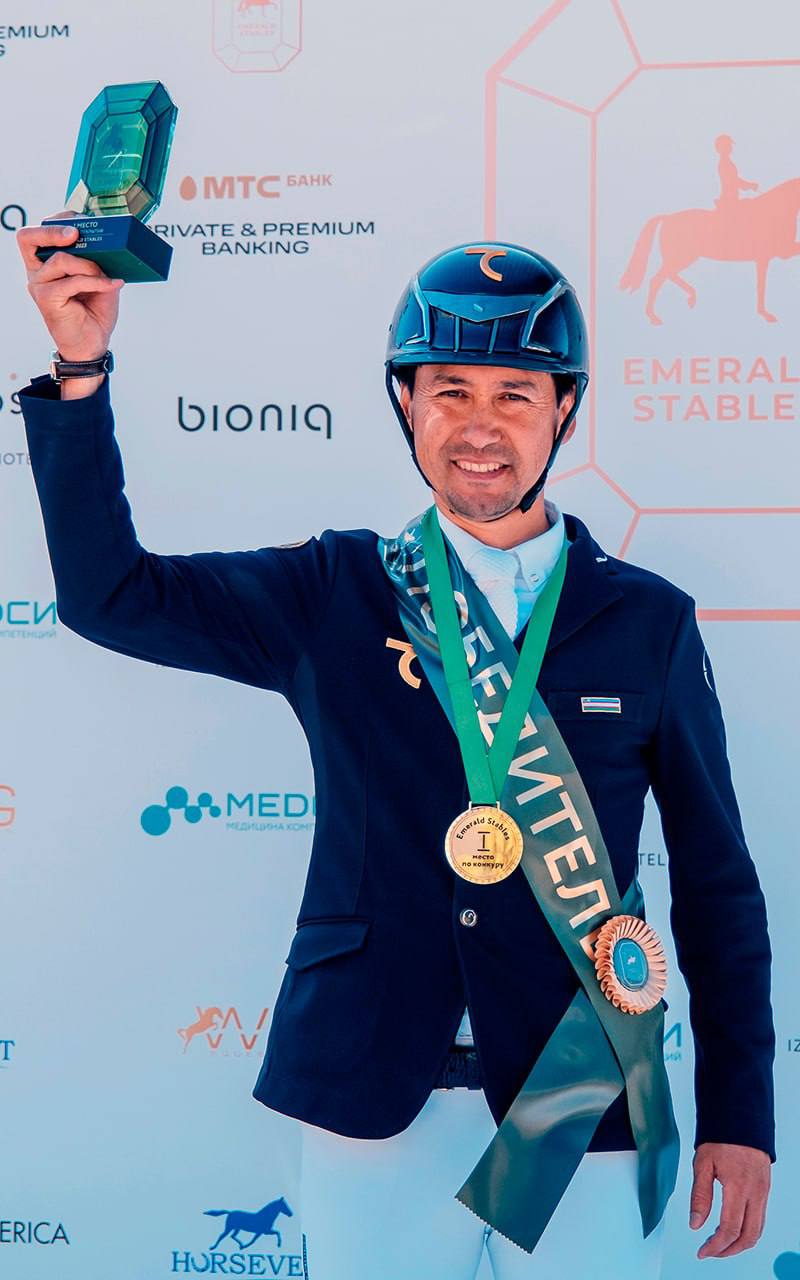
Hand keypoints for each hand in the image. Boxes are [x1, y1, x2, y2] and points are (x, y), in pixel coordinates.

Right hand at [17, 210, 122, 361]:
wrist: (92, 345)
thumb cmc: (93, 313)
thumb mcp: (100, 279)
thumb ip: (99, 260)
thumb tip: (110, 242)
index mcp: (46, 262)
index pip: (38, 233)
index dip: (55, 221)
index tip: (79, 218)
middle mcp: (38, 271)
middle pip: (29, 238)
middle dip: (53, 230)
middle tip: (76, 233)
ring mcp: (39, 285)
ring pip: (60, 259)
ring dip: (88, 264)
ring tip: (105, 275)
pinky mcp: (46, 299)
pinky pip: (71, 281)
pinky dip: (94, 281)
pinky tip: (110, 284)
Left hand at [690, 1141, 770, 1258]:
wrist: (741, 1118)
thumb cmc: (719, 1138)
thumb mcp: (702, 1163)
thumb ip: (699, 1196)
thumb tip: (695, 1225)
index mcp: (738, 1186)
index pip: (729, 1228)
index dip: (715, 1246)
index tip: (702, 1252)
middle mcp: (755, 1192)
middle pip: (748, 1236)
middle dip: (728, 1250)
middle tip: (710, 1252)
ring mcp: (763, 1192)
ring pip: (757, 1231)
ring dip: (739, 1244)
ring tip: (719, 1245)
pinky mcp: (765, 1189)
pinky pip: (760, 1219)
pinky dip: (748, 1231)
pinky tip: (732, 1229)